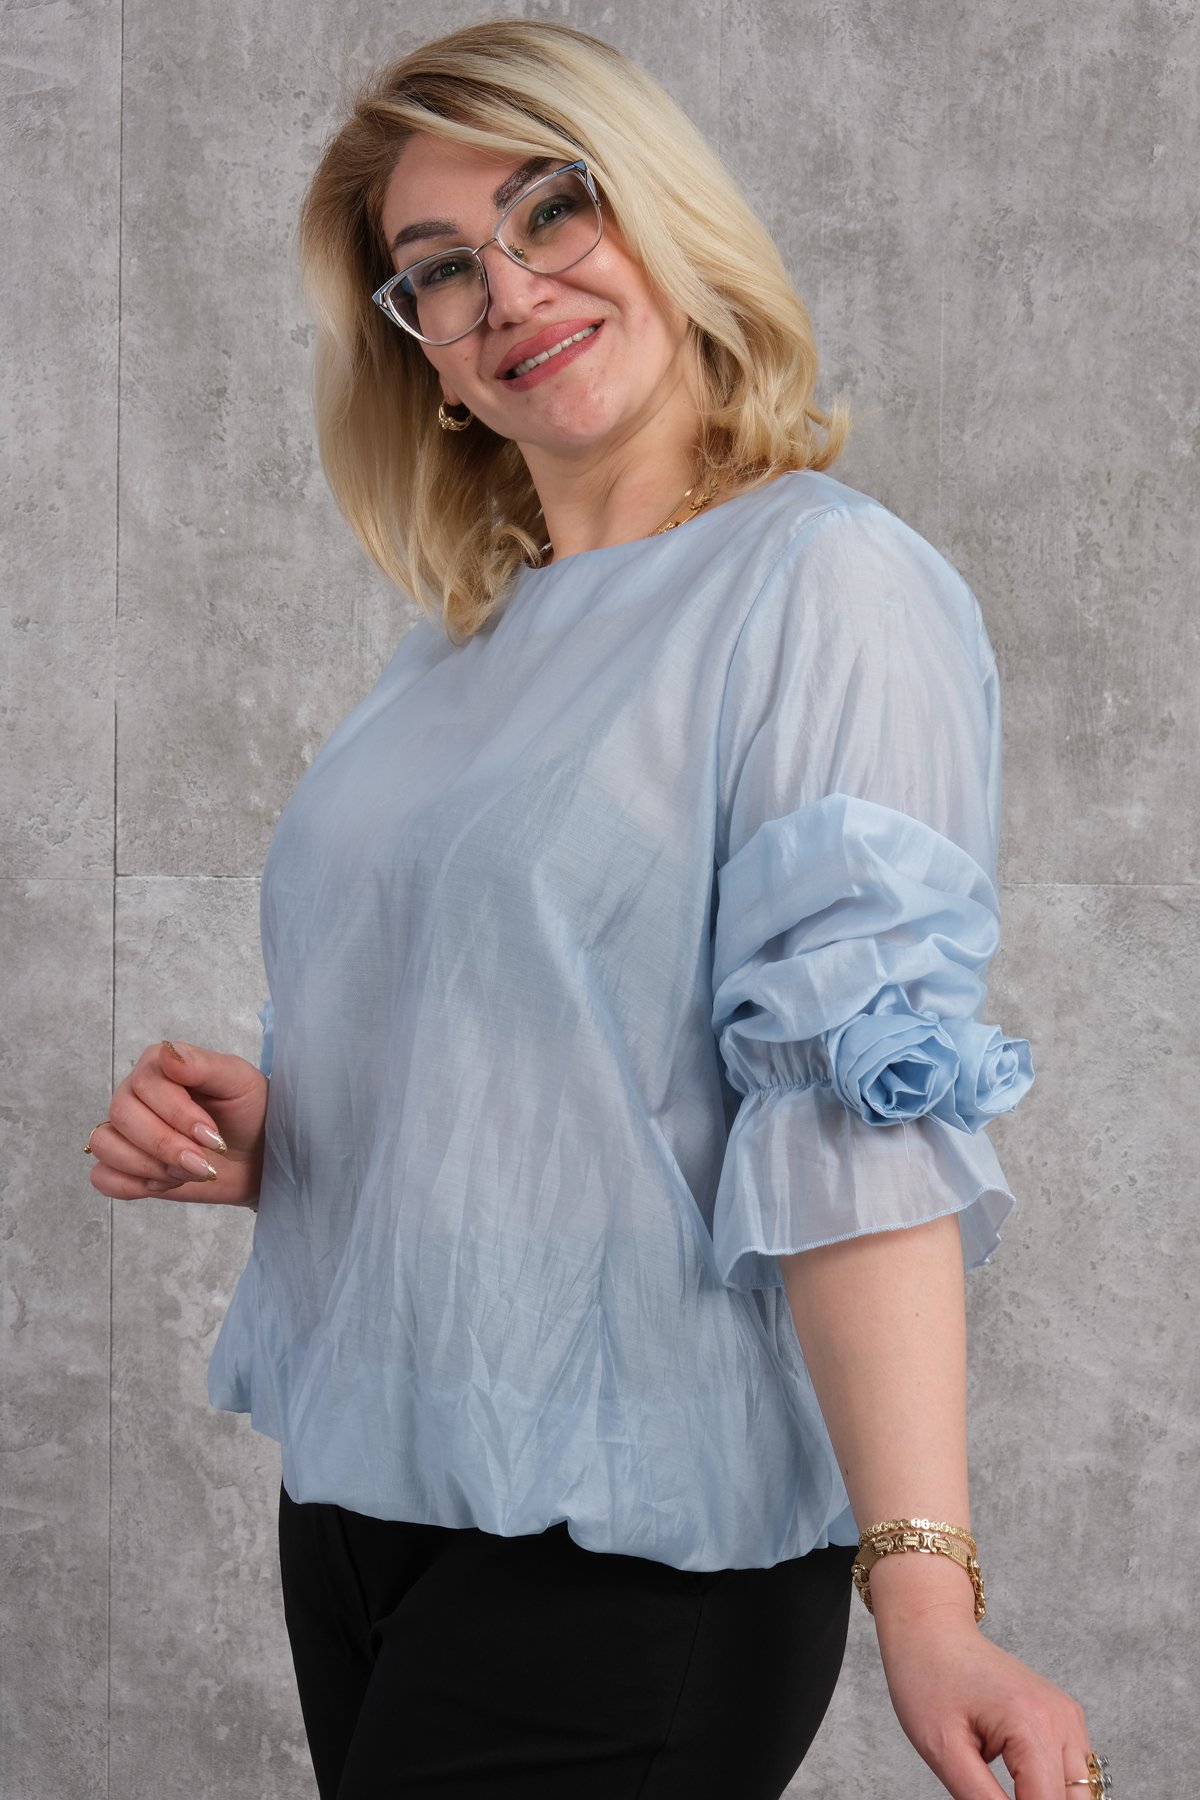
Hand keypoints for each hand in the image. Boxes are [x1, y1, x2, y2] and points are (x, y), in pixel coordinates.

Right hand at [87, 1039, 267, 1209]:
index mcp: (159, 1066)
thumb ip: (203, 1064)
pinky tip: (167, 1181)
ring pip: (105, 1145)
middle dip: (166, 1146)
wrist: (257, 1155)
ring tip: (188, 1171)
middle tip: (203, 1162)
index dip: (177, 1115)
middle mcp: (134, 1094)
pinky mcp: (123, 1165)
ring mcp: (125, 1130)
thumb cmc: (249, 1112)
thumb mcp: (239, 1082)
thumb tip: (168, 1053)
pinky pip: (103, 1176)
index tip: (212, 1135)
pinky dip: (133, 1185)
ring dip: (151, 1166)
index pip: (144, 1084)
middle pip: (122, 1116)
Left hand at [875, 1591, 1092, 1798]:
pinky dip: (1051, 1785)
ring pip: (1080, 1791)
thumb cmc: (928, 1678)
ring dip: (1047, 1798)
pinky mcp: (1063, 1716)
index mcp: (1034, 1725)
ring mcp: (1067, 1715)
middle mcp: (1062, 1719)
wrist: (930, 1628)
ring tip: (999, 1789)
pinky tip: (1017, 1782)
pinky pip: (1072, 1770)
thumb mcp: (943, 1751)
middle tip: (988, 1794)